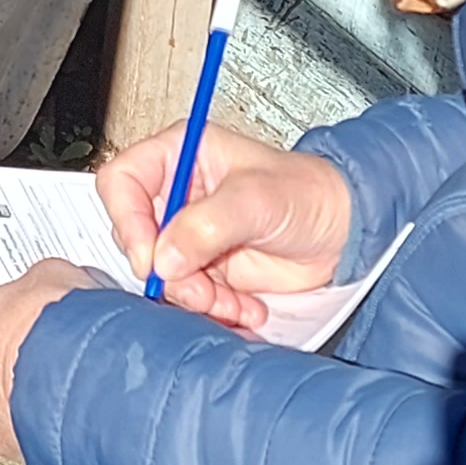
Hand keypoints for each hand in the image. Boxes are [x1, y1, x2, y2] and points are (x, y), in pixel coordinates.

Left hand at [0, 260, 92, 461]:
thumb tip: (47, 283)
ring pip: (0, 400)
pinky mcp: (15, 449)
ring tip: (65, 373)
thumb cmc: (59, 331)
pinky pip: (27, 428)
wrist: (88, 386)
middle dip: (8, 349)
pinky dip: (45, 417)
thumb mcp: (51, 277)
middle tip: (43, 336)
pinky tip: (73, 402)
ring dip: (26, 388)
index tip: (2, 297)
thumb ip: (37, 281)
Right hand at [95, 119, 350, 332]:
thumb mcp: (257, 199)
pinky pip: (186, 296)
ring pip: (160, 274)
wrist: (342, 234)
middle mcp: (178, 194)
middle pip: (136, 236)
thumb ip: (206, 224)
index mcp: (180, 155)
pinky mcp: (203, 268)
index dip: (128, 220)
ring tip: (229, 301)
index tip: (150, 256)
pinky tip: (243, 307)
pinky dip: (212, 309)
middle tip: (198, 286)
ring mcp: (188, 234)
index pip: (122, 182)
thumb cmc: (310, 194)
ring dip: (193, 296)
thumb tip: (164, 256)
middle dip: (167, 270)